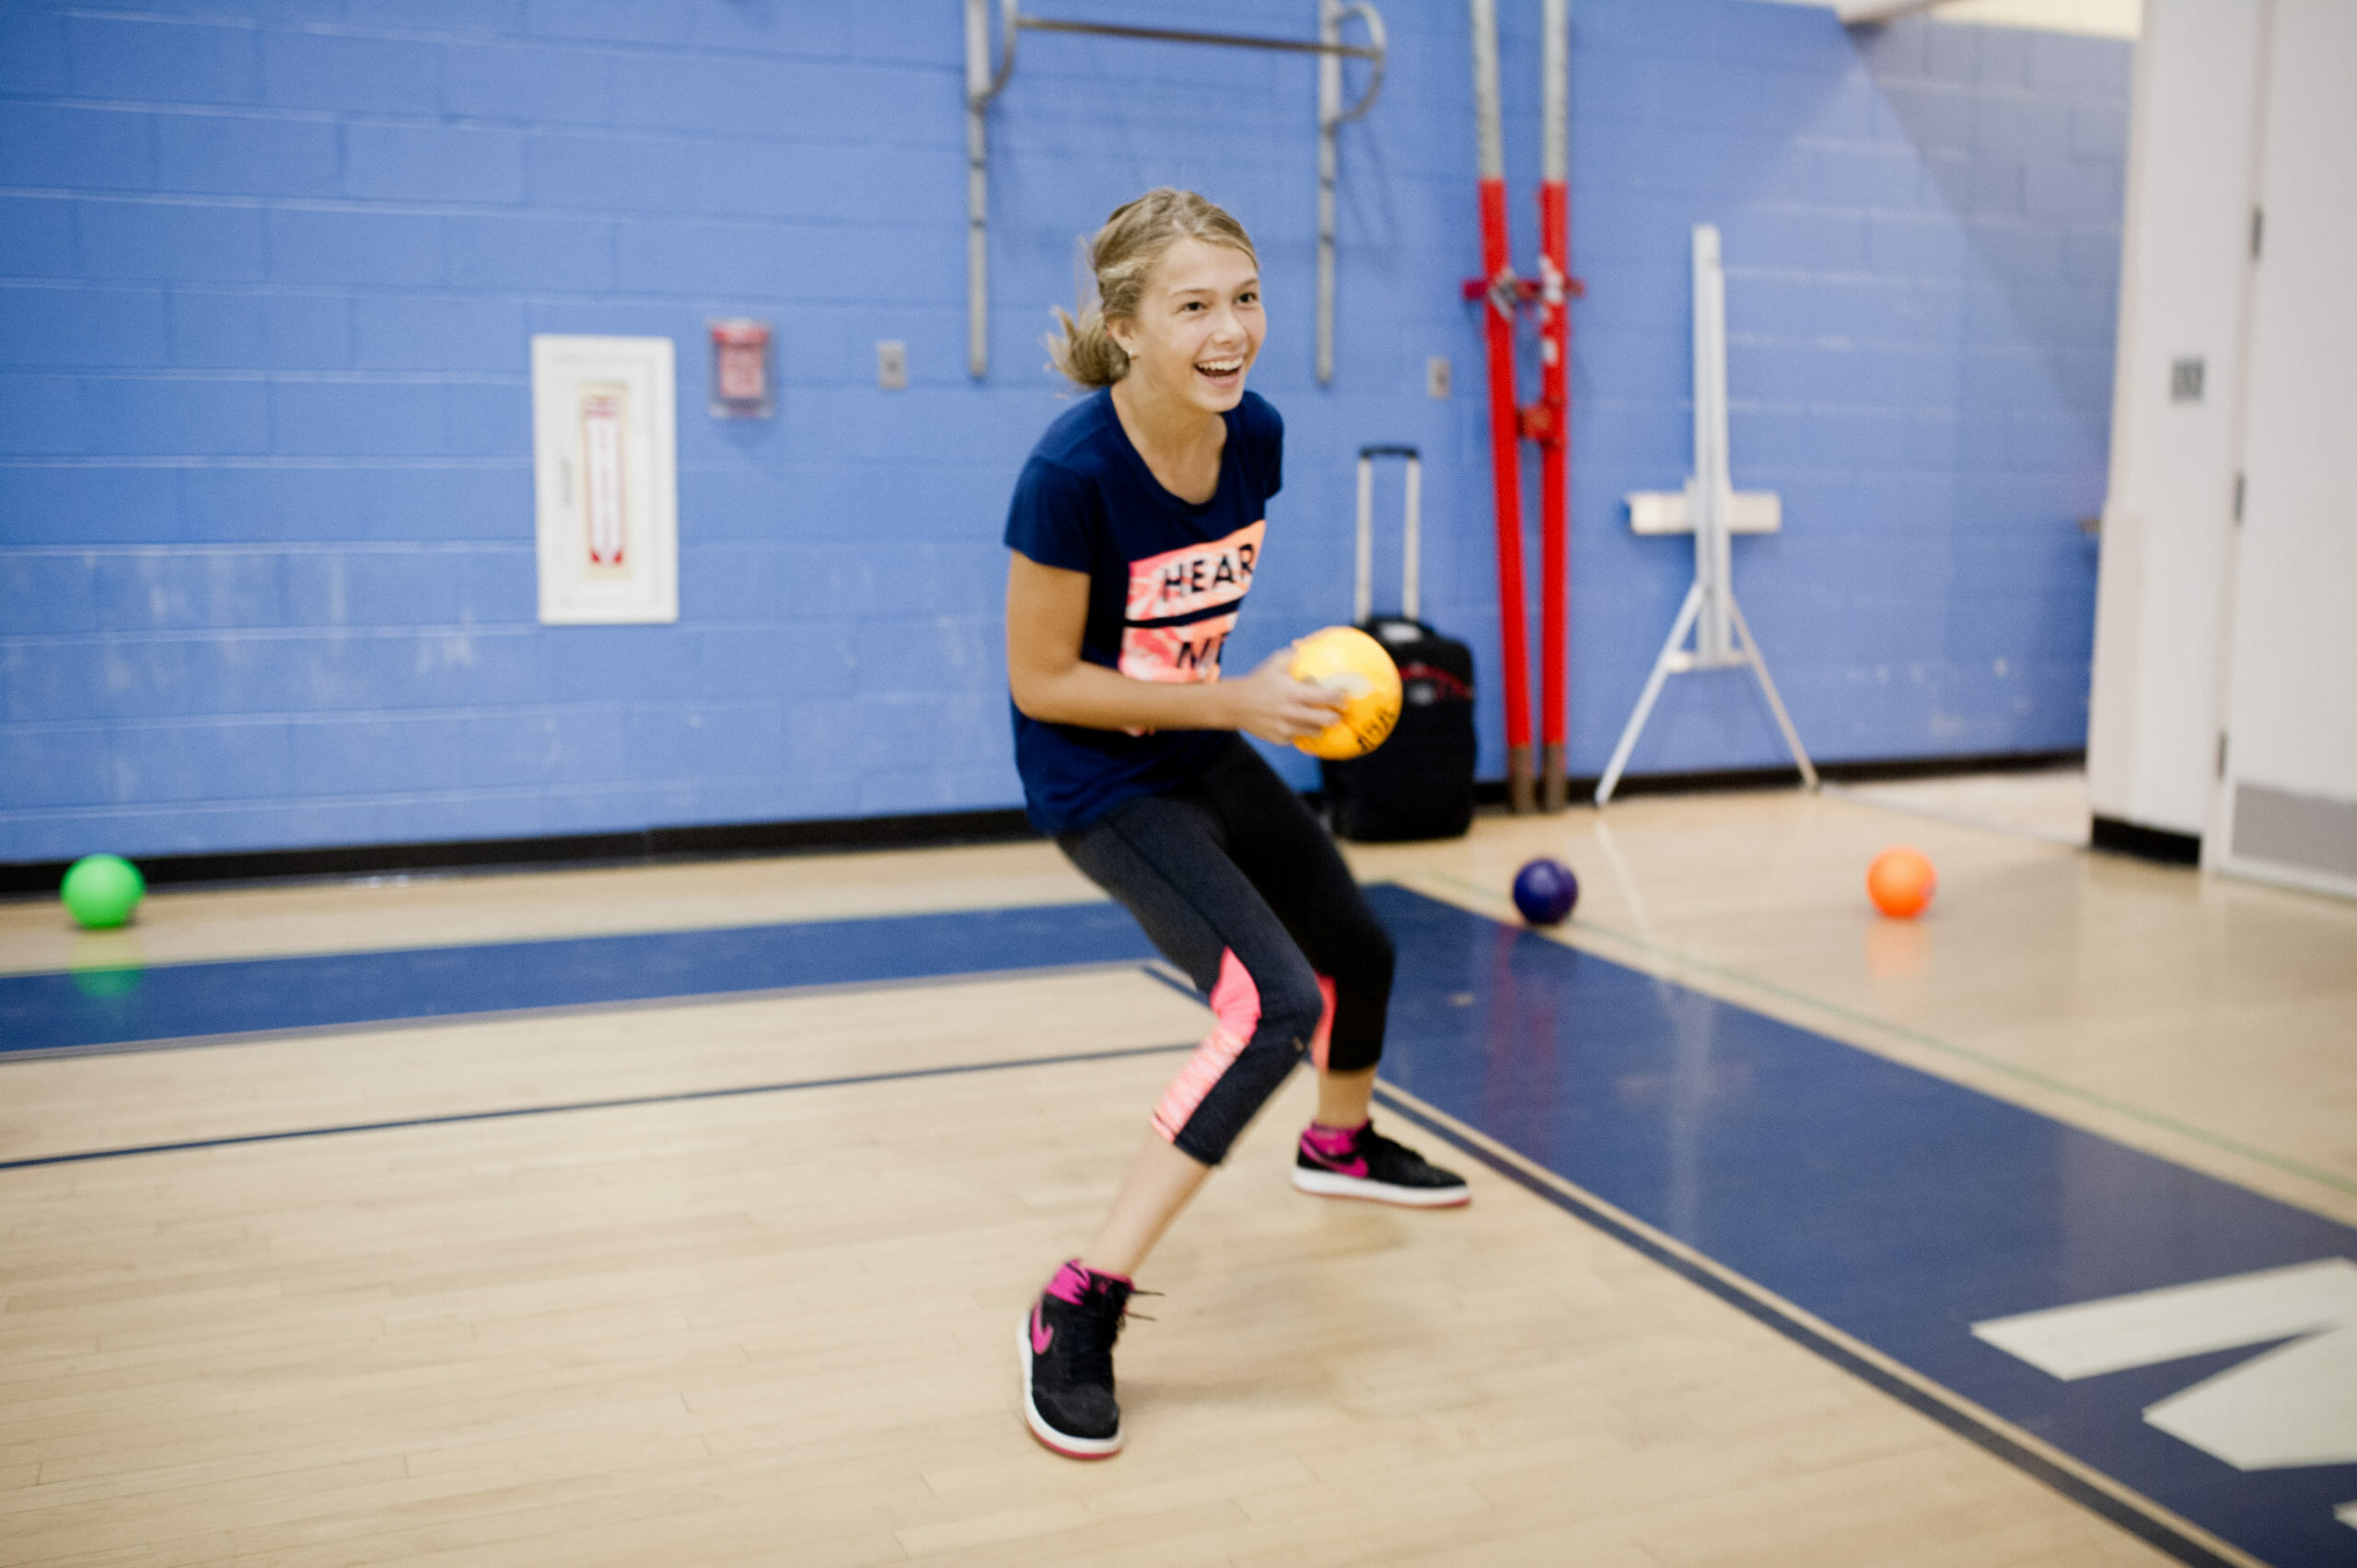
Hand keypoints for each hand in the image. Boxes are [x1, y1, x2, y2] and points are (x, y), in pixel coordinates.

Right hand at [1226, 646, 1345, 744]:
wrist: (1234, 704)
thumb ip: (1293, 654)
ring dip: (1320, 726)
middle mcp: (1290, 712)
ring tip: (1323, 721)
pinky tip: (1302, 726)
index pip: (1324, 698)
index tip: (1344, 696)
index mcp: (1292, 693)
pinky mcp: (1279, 739)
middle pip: (1325, 720)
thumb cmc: (1258, 681)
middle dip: (1336, 717)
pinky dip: (1302, 732)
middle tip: (1340, 714)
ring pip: (1314, 732)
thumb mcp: (1274, 663)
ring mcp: (1285, 728)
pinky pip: (1298, 737)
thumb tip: (1308, 643)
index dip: (1338, 698)